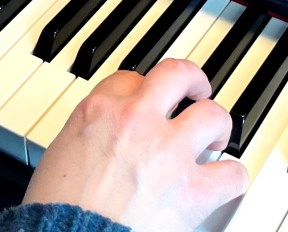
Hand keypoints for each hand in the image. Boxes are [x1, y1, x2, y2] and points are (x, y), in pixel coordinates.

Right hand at [24, 58, 247, 231]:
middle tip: (196, 91)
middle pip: (177, 75)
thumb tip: (105, 137)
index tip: (148, 100)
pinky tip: (225, 181)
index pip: (131, 79)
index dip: (143, 90)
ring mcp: (169, 153)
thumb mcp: (60, 153)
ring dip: (216, 125)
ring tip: (216, 136)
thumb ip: (90, 134)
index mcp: (100, 111)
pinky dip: (231, 178)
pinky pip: (231, 174)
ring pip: (212, 115)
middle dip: (192, 80)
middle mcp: (137, 121)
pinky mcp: (191, 191)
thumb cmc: (56, 212)